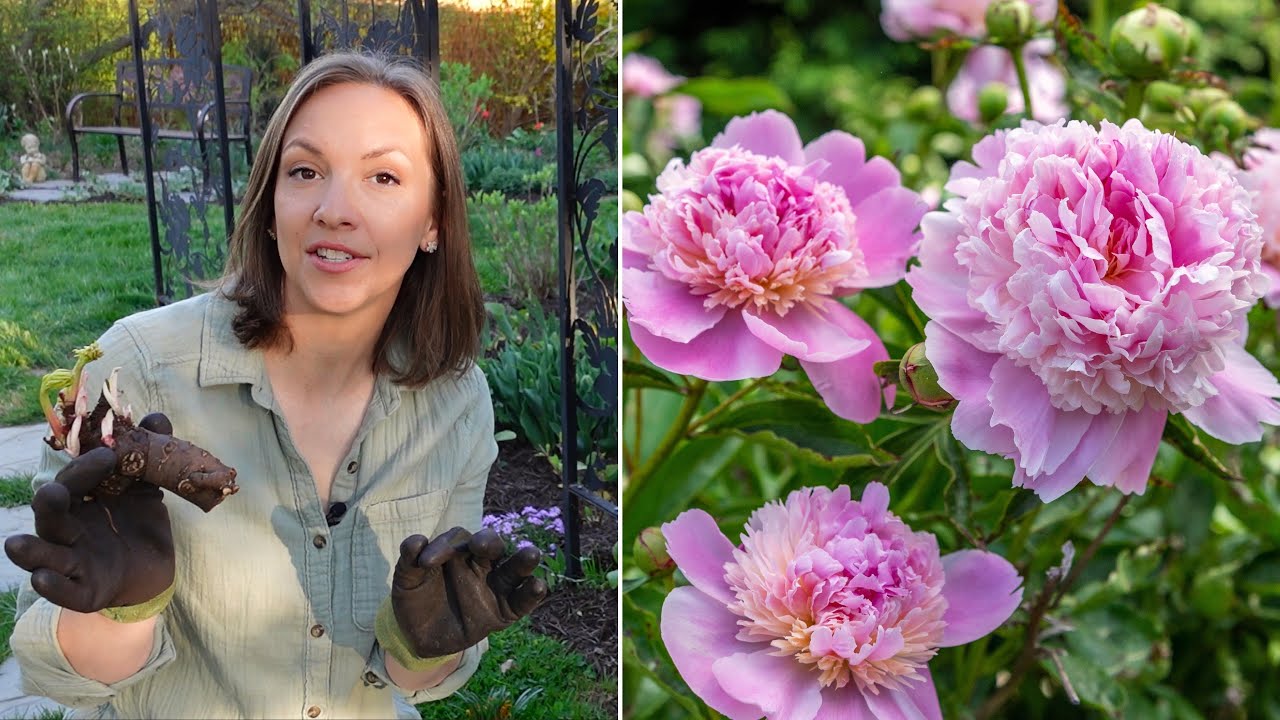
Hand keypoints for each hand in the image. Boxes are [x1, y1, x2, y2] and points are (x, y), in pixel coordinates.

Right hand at [4, 413, 175, 612]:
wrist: (152, 570)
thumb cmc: (137, 523)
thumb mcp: (146, 489)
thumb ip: (149, 454)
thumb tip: (155, 418)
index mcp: (80, 501)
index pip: (72, 480)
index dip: (84, 467)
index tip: (108, 454)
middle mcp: (68, 529)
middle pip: (50, 513)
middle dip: (50, 502)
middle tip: (55, 492)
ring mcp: (72, 560)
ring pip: (44, 554)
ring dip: (30, 549)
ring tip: (15, 545)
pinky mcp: (83, 590)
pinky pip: (63, 591)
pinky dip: (52, 586)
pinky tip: (42, 579)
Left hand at [391, 527, 547, 657]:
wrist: (420, 638)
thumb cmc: (416, 601)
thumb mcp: (406, 583)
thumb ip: (408, 562)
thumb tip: (416, 540)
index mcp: (457, 552)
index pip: (458, 539)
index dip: (444, 546)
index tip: (425, 564)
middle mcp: (480, 564)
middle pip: (492, 545)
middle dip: (488, 542)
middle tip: (481, 545)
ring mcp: (495, 586)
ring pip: (513, 568)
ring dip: (523, 561)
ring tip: (531, 555)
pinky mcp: (504, 611)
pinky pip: (522, 600)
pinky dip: (532, 593)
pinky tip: (538, 586)